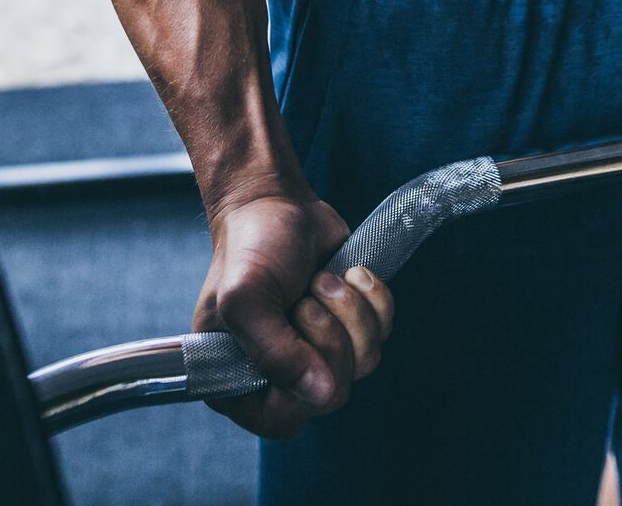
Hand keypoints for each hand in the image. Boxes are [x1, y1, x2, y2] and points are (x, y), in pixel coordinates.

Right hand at [193, 191, 395, 438]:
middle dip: (330, 335)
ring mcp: (318, 353)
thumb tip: (320, 394)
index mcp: (238, 380)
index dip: (302, 384)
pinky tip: (347, 274)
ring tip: (324, 280)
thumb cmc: (250, 247)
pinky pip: (383, 334)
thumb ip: (275, 352)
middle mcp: (280, 375)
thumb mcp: (245, 298)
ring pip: (364, 363)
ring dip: (351, 312)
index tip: (299, 329)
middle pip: (333, 393)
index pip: (283, 419)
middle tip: (308, 297)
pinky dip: (373, 299)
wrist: (277, 202)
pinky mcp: (350, 327)